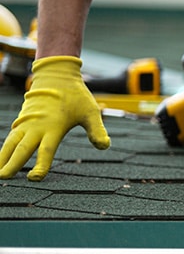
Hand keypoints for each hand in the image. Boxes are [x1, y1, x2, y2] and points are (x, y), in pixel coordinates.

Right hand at [0, 56, 109, 180]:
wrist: (57, 75)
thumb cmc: (76, 95)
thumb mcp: (91, 111)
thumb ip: (97, 130)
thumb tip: (104, 146)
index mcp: (54, 126)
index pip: (46, 150)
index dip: (41, 165)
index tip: (34, 178)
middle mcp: (37, 126)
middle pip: (23, 148)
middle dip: (13, 163)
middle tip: (4, 178)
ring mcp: (27, 123)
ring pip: (12, 142)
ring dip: (3, 156)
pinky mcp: (23, 120)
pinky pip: (11, 136)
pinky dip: (5, 147)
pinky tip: (1, 158)